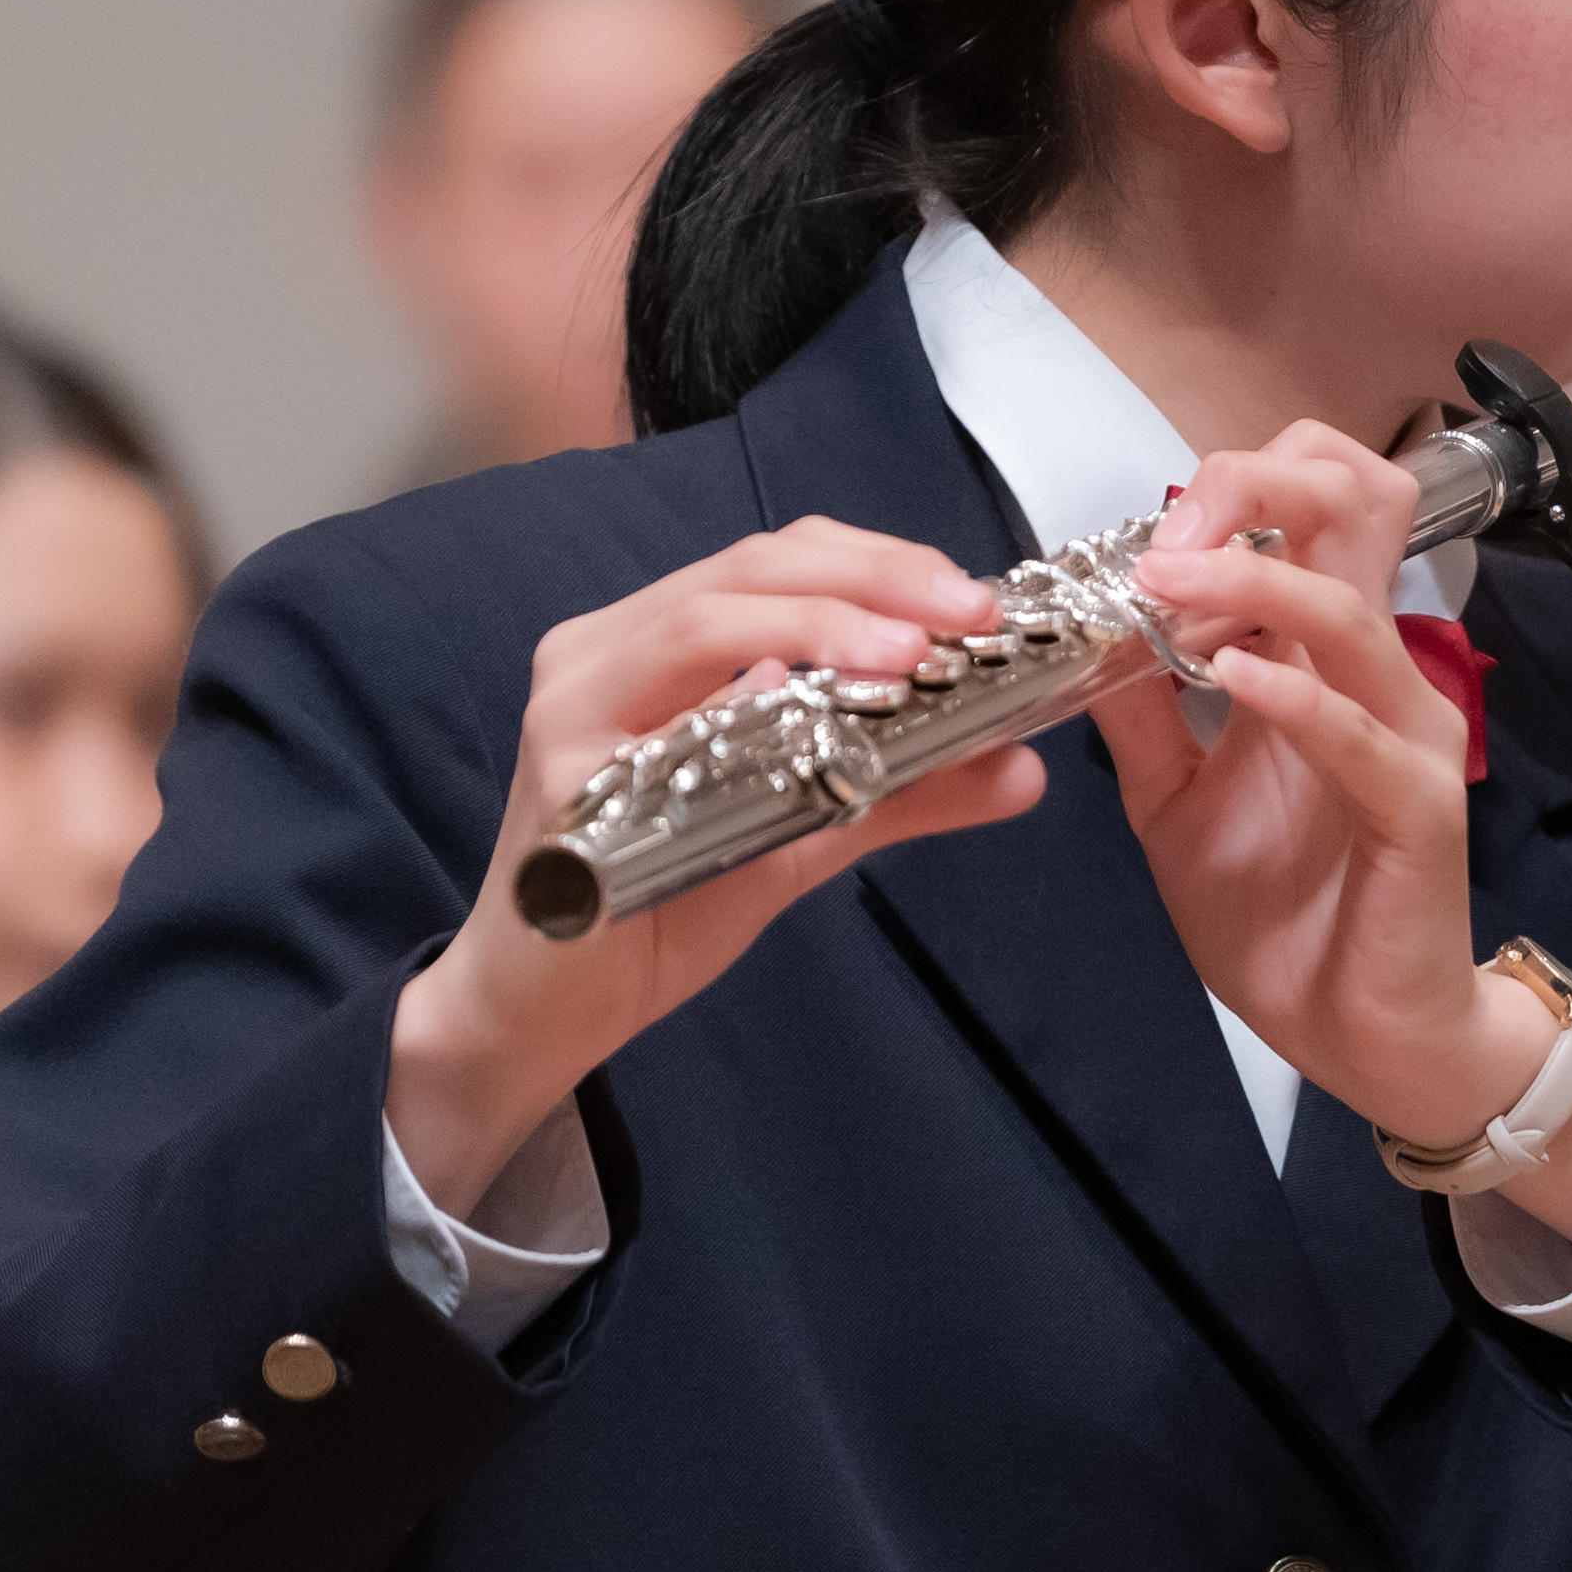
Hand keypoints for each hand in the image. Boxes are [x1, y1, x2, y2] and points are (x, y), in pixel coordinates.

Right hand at [389, 523, 1038, 1208]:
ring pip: (703, 617)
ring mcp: (573, 704)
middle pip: (749, 566)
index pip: (781, 560)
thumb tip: (1021, 764)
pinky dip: (745, 710)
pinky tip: (809, 725)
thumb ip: (906, 788)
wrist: (550, 1011)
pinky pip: (659, 724)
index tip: (975, 598)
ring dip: (818, 625)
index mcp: (660, 640)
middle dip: (871, 578)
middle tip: (965, 616)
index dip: (883, 561)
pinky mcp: (563, 777)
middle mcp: (607, 650)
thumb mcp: (804, 830)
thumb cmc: (661, 905)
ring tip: (908, 655)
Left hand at [1093, 427, 1571, 1269]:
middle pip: (1354, 504)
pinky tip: (1226, 676)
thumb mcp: (1174, 803)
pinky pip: (1358, 731)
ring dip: (1249, 580)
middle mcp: (1379, 671)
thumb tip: (1085, 634)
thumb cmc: (1285, 918)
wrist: (1358, 1036)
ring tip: (1163, 588)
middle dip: (1252, 486)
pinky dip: (1291, 691)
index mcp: (1324, 655)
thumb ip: (1142, 716)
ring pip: (1346, 609)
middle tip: (1163, 531)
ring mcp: (1407, 734)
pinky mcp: (1419, 807)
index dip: (1231, 487)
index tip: (1142, 539)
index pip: (1315, 502)